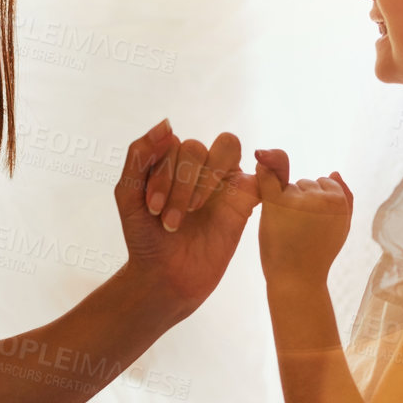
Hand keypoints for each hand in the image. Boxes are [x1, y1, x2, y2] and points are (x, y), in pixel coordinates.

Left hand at [115, 119, 258, 308]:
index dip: (163, 174)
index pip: (173, 144)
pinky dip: (274, 162)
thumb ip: (139, 156)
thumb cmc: (145, 237)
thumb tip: (167, 124)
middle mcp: (199, 166)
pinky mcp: (247, 201)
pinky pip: (269, 171)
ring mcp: (224, 181)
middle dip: (179, 184)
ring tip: (191, 214)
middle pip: (197, 148)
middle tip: (169, 220)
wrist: (164, 277)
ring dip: (204, 182)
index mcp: (172, 160)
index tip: (152, 208)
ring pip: (226, 149)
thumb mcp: (128, 196)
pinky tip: (259, 170)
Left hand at [254, 148, 352, 288]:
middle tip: (300, 230)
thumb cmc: (318, 255)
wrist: (297, 280)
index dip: (318, 201)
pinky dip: (264, 165)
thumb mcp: (341, 228)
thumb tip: (334, 171)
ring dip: (285, 200)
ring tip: (288, 229)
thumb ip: (345, 198)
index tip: (316, 223)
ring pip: (289, 185)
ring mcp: (298, 199)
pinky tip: (259, 158)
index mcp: (339, 200)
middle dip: (302, 200)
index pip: (326, 183)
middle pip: (306, 183)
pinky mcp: (276, 204)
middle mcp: (320, 195)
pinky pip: (268, 176)